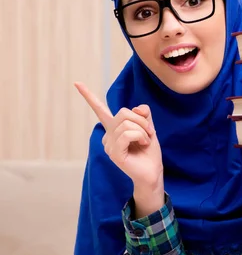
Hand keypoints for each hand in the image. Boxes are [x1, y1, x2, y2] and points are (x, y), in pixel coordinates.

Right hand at [74, 82, 163, 215]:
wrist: (153, 171)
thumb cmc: (149, 151)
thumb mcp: (148, 128)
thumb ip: (143, 115)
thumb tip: (137, 108)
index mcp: (114, 128)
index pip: (100, 110)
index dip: (88, 96)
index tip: (77, 83)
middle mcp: (108, 135)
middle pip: (123, 113)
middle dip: (141, 120)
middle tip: (148, 132)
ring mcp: (109, 145)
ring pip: (126, 123)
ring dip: (142, 130)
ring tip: (145, 141)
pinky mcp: (114, 153)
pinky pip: (127, 134)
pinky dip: (140, 136)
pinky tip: (143, 144)